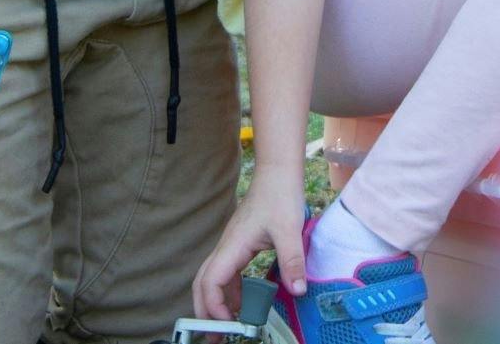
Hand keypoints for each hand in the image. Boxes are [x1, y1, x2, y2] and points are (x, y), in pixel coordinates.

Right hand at [192, 167, 307, 319]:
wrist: (278, 172)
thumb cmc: (281, 196)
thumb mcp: (289, 230)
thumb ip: (292, 261)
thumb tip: (297, 291)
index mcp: (233, 245)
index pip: (210, 281)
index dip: (214, 305)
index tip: (230, 322)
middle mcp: (226, 247)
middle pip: (202, 283)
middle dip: (204, 311)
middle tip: (215, 336)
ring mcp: (231, 246)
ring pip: (212, 279)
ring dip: (216, 303)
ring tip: (227, 326)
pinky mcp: (239, 244)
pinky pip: (227, 273)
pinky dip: (229, 291)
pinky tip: (242, 303)